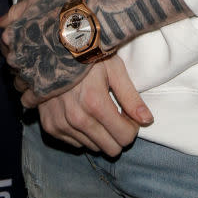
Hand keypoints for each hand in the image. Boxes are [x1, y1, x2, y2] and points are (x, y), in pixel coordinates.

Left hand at [0, 0, 89, 99]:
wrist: (86, 27)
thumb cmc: (63, 10)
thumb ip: (15, 12)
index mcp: (12, 36)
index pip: (6, 48)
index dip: (19, 47)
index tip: (31, 46)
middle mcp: (16, 57)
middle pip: (13, 66)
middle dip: (24, 63)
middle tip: (41, 59)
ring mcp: (28, 74)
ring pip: (20, 83)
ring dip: (29, 79)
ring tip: (45, 73)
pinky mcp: (41, 90)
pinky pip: (28, 100)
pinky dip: (33, 97)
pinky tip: (45, 89)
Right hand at [37, 56, 153, 155]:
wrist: (52, 50)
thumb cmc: (87, 55)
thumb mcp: (114, 68)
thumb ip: (131, 97)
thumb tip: (147, 120)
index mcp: (95, 103)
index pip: (124, 137)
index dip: (132, 127)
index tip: (128, 114)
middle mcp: (76, 118)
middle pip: (110, 148)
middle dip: (118, 134)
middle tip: (116, 114)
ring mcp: (61, 124)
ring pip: (93, 147)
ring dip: (100, 134)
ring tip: (98, 111)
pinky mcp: (50, 127)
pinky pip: (75, 143)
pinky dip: (83, 133)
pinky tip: (83, 113)